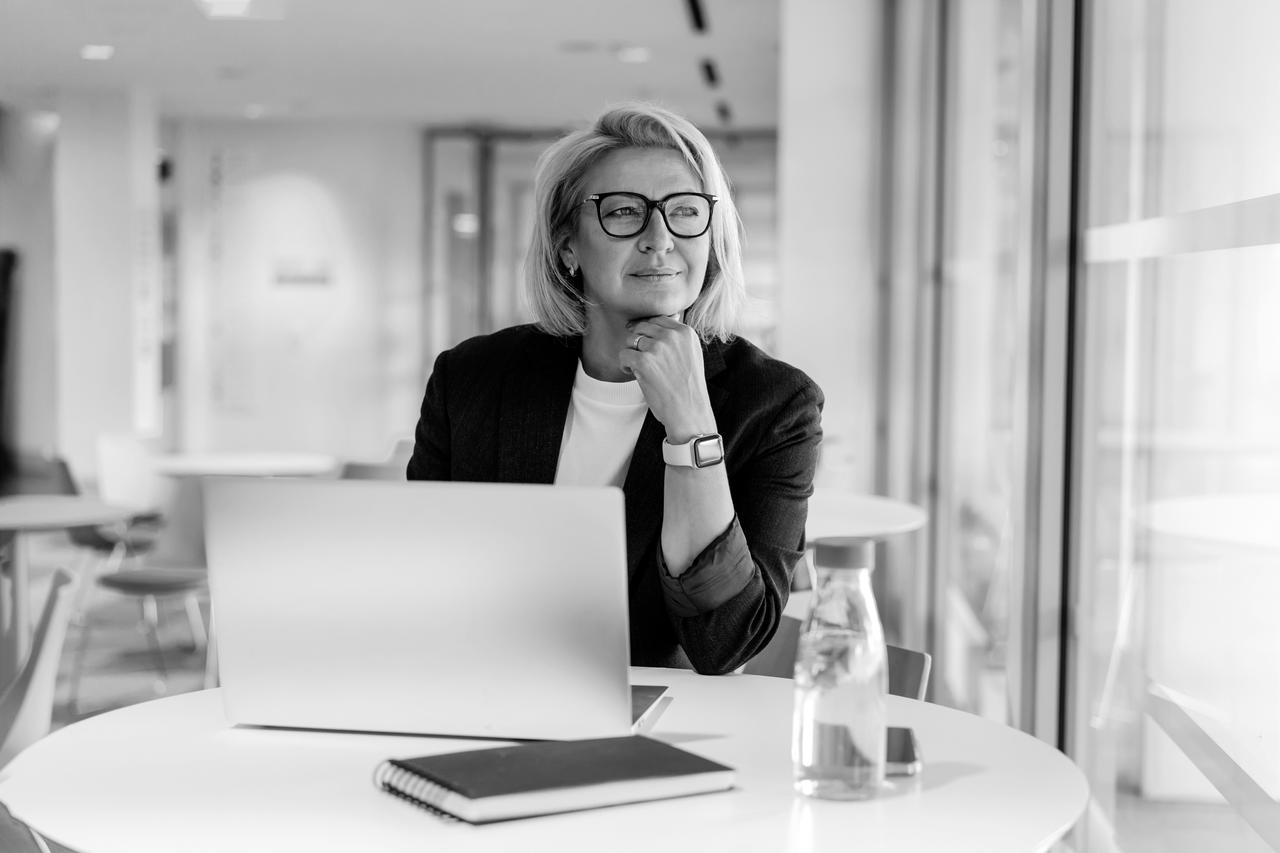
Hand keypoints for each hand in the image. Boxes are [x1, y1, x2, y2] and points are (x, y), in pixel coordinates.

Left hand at [618, 316, 717, 442]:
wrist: (689, 411)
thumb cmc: (688, 387)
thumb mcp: (691, 354)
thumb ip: (677, 338)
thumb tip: (654, 324)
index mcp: (685, 332)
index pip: (658, 319)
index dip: (647, 331)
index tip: (644, 344)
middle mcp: (672, 336)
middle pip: (642, 327)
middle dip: (637, 342)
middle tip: (641, 358)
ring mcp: (657, 348)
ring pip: (630, 340)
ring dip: (631, 354)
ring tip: (638, 368)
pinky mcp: (644, 362)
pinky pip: (623, 354)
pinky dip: (624, 365)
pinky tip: (633, 374)